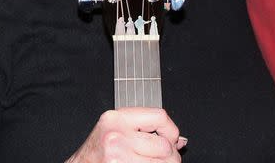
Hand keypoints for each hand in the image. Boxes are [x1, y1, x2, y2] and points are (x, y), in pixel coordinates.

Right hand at [65, 107, 186, 162]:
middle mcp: (117, 136)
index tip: (170, 139)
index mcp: (116, 118)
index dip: (170, 130)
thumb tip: (178, 139)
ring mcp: (119, 157)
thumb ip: (144, 129)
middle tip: (161, 158)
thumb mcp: (116, 130)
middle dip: (170, 156)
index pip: (160, 116)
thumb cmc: (96, 151)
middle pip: (165, 146)